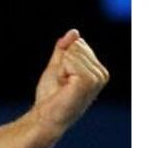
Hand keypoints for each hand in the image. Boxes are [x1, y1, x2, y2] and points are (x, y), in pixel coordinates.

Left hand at [28, 29, 109, 147]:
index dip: (63, 59)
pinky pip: (70, 61)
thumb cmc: (51, 95)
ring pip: (73, 53)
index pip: (79, 44)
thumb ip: (65, 49)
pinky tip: (64, 86)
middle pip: (76, 46)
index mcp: (98, 70)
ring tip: (63, 85)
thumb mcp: (57, 66)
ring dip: (60, 69)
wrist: (45, 116)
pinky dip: (60, 72)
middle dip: (61, 63)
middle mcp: (102, 74)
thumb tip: (74, 32)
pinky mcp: (88, 82)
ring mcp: (97, 78)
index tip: (63, 76)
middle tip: (62, 82)